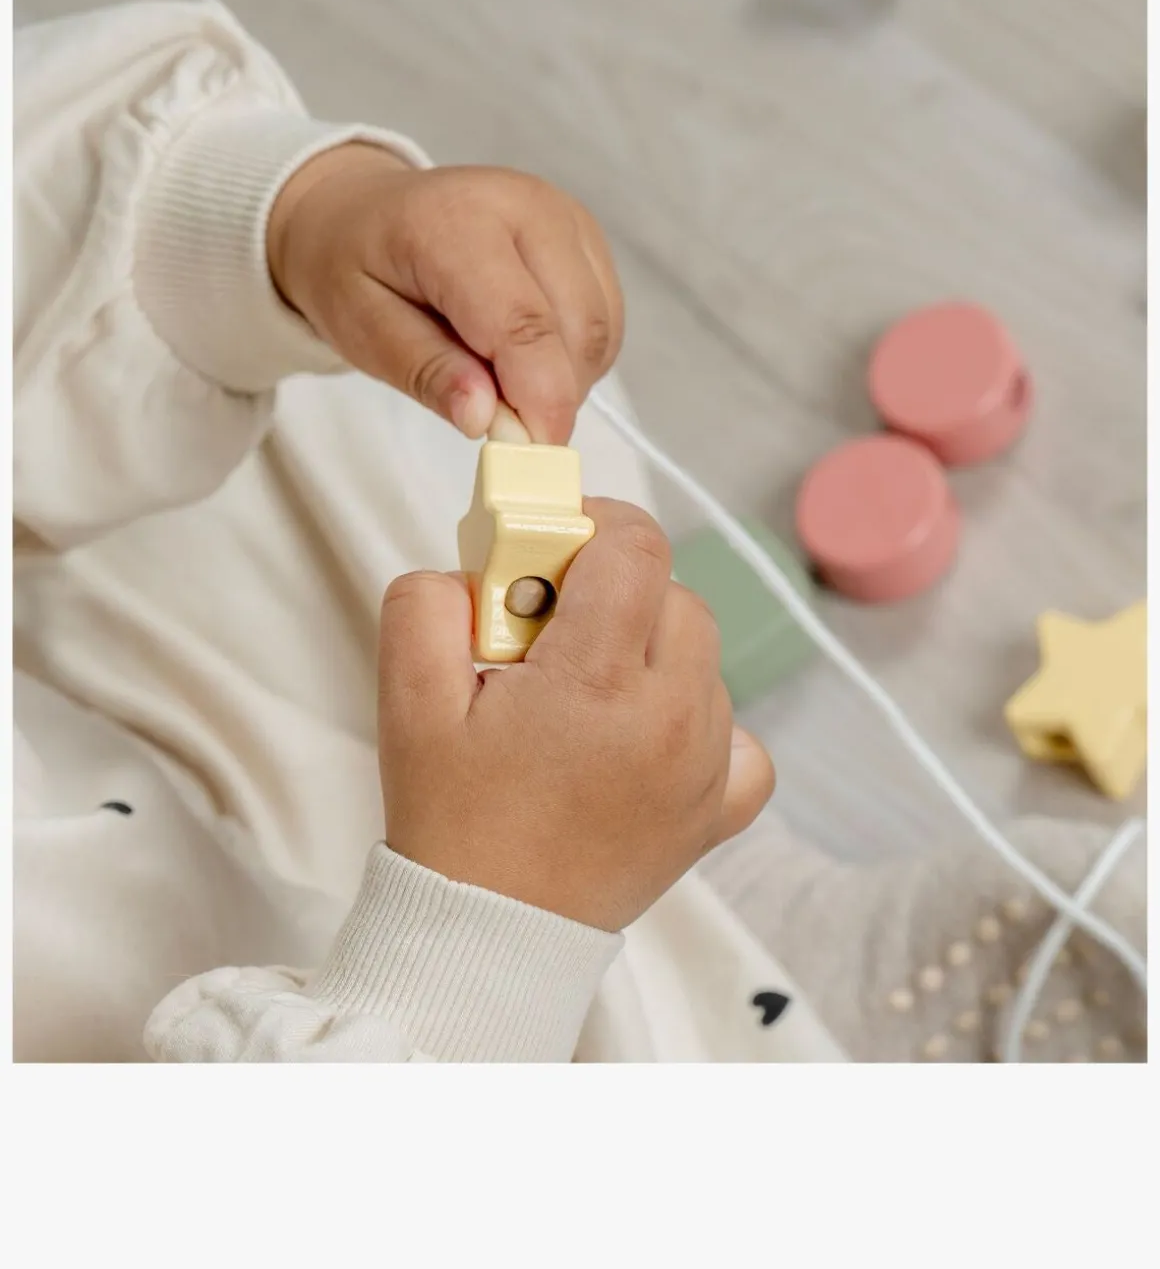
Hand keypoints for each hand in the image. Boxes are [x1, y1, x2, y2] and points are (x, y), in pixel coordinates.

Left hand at [267, 143, 622, 442]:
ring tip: (501, 377)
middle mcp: (525, 206)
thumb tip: (486, 419)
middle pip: (577, 329)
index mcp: (457, 222)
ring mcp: (563, 216)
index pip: (524, 324)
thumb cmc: (353, 269)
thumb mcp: (361, 330)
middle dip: (551, 395)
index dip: (539, 400)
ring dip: (566, 378)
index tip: (531, 454)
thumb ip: (426, 372)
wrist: (362, 213)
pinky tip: (524, 353)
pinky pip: (605, 318)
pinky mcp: (584, 235)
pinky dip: (575, 356)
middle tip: (500, 424)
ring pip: (600, 328)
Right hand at [376, 499, 775, 932]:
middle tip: (548, 634)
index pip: (636, 545)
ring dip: (647, 650)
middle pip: (672, 592)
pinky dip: (698, 720)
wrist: (488, 938)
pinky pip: (739, 733)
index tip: (548, 553)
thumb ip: (427, 605)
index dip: (591, 525)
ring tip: (582, 698)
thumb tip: (471, 567)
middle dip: (612, 591)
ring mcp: (708, 766)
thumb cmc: (452, 825)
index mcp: (599, 681)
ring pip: (700, 654)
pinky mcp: (721, 811)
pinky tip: (643, 737)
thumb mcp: (408, 703)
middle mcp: (674, 716)